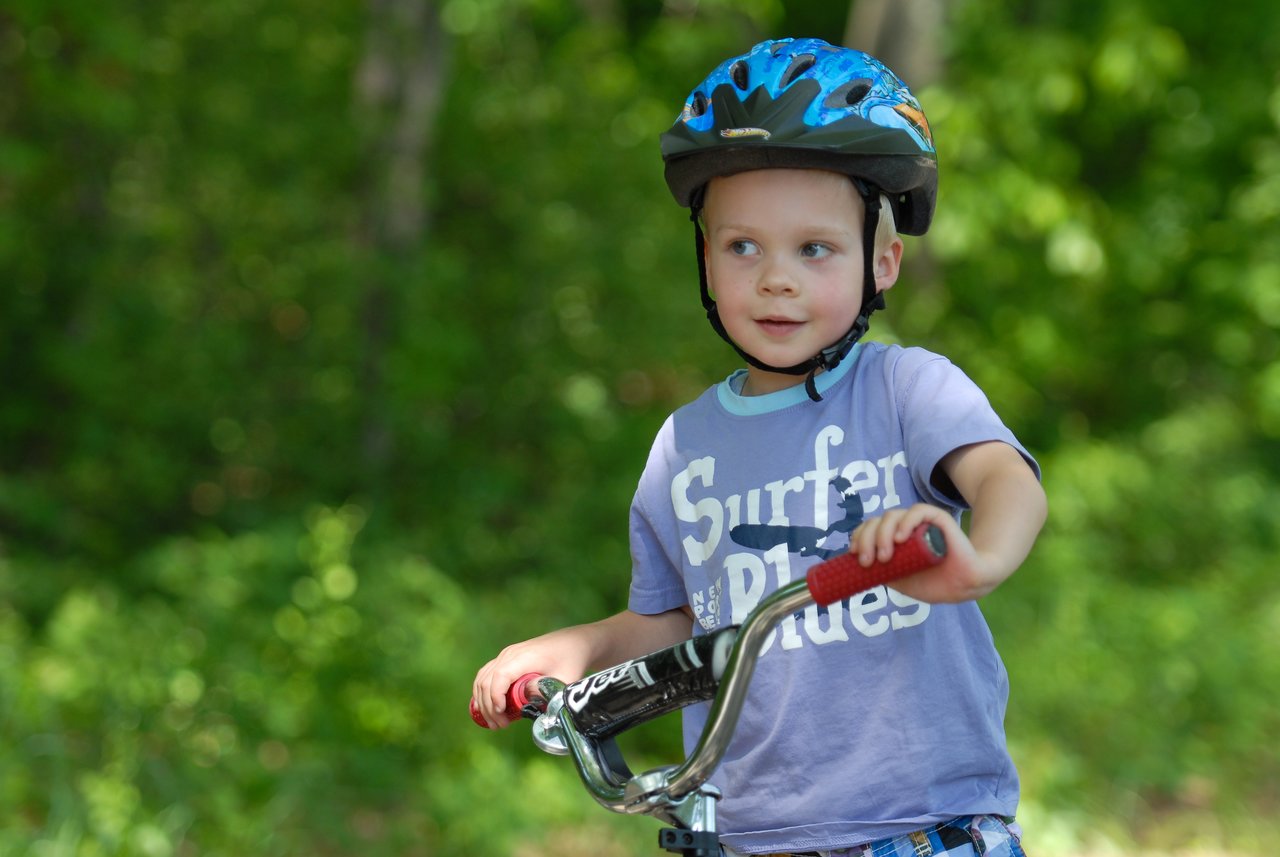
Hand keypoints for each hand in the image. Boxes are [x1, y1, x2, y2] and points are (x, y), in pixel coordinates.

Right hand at [471, 627, 593, 728]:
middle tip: (499, 726)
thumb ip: (548, 694)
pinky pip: (487, 674)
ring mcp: (506, 654)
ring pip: (483, 678)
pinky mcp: (506, 658)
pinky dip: (483, 692)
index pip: (500, 676)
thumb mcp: (565, 680)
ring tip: (494, 722)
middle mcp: (510, 654)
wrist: (574, 642)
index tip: (502, 715)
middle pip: (487, 680)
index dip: (495, 696)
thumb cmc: (571, 660)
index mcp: (524, 657)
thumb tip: (528, 710)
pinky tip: (487, 708)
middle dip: (488, 706)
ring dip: (483, 701)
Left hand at [848, 504, 995, 603]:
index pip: (869, 529)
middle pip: (876, 521)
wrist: (965, 585)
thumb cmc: (934, 583)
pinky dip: (905, 522)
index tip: (854, 555)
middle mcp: (903, 527)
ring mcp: (919, 522)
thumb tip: (859, 570)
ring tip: (885, 556)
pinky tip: (901, 538)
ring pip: (891, 515)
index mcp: (893, 539)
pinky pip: (918, 511)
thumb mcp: (900, 581)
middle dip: (865, 539)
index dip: (858, 537)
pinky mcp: (938, 519)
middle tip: (867, 561)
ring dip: (882, 534)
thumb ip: (882, 572)